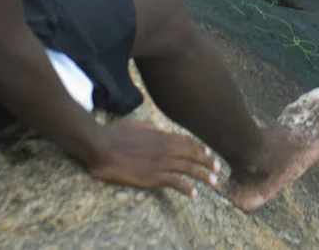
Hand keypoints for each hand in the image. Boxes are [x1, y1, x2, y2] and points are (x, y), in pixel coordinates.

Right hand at [84, 121, 220, 194]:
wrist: (101, 146)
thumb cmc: (113, 134)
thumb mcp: (135, 124)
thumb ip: (151, 126)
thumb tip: (161, 126)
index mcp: (160, 134)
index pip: (186, 141)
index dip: (200, 148)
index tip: (209, 153)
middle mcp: (164, 147)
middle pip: (193, 154)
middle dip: (207, 161)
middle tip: (217, 168)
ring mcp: (159, 162)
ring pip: (188, 168)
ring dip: (203, 175)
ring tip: (214, 182)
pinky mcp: (152, 176)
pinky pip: (175, 182)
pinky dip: (187, 188)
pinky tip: (194, 194)